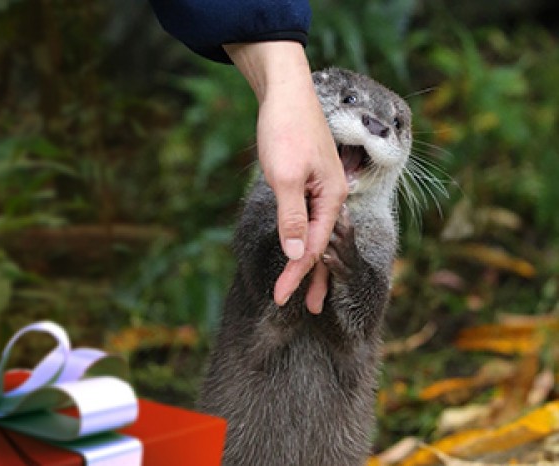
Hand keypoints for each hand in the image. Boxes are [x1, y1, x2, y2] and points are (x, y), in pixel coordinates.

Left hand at [224, 41, 346, 313]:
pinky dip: (305, 238)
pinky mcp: (311, 181)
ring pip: (318, 234)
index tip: (281, 299)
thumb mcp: (285, 177)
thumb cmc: (284, 130)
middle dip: (312, 277)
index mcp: (332, 198)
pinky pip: (311, 219)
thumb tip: (299, 256)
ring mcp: (323, 188)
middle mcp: (333, 196)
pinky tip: (303, 247)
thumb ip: (292, 218)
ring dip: (310, 262)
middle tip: (308, 309)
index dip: (296, 275)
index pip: (315, 247)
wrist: (284, 92)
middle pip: (324, 245)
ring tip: (307, 290)